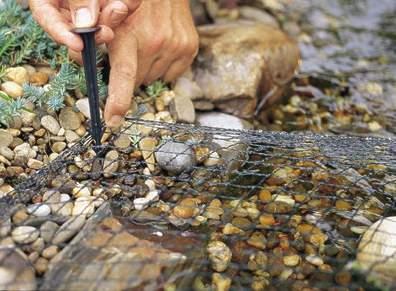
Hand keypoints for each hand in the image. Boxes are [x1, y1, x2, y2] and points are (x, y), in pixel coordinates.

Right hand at [29, 0, 140, 50]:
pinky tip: (134, 0)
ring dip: (114, 18)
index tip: (78, 44)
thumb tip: (85, 23)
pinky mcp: (111, 1)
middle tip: (107, 33)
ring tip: (122, 7)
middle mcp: (70, 2)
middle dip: (95, 30)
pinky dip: (129, 4)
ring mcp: (92, 3)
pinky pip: (122, 6)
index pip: (47, 18)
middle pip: (79, 25)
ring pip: (102, 18)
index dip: (61, 34)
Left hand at [102, 0, 198, 126]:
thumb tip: (83, 63)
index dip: (118, 101)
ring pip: (152, 79)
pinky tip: (160, 47)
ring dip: (146, 69)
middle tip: (128, 51)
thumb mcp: (106, 11)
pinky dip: (161, 67)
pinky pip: (170, 75)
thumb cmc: (132, 0)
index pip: (124, 75)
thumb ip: (93, 38)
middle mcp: (156, 41)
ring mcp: (175, 46)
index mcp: (130, 33)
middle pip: (137, 81)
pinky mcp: (189, 48)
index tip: (112, 120)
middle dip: (129, 73)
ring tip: (146, 44)